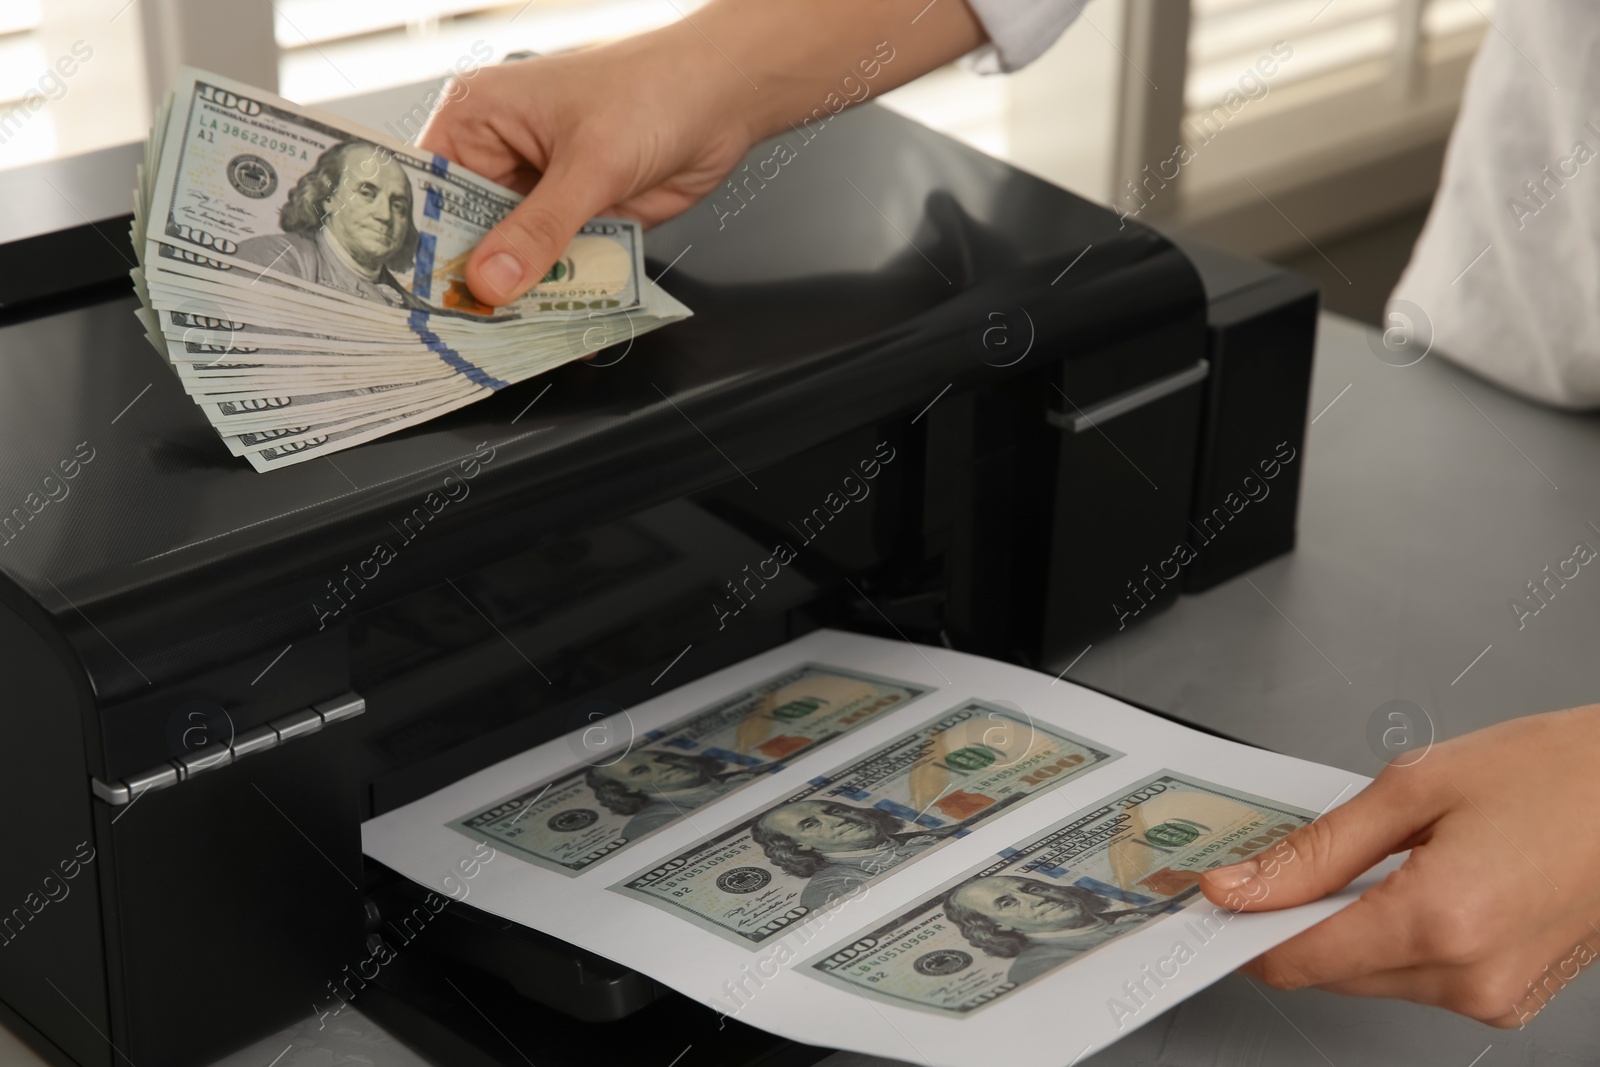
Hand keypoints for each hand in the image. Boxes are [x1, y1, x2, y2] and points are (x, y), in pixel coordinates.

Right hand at [419, 0, 987, 306]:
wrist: (725, 99)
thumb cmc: (655, 89)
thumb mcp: (591, 163)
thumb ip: (541, 229)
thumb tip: (492, 279)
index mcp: (479, 117)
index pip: (427, 189)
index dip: (421, 243)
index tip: (420, 295)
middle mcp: (502, 155)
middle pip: (467, 235)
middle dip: (475, 282)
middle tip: (466, 332)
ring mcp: (541, 193)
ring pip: (513, 260)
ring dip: (518, 298)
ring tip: (506, 342)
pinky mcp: (578, 221)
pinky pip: (557, 270)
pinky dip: (559, 298)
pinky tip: (553, 329)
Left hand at [1199, 706, 1599, 1026]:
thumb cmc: (1556, 775)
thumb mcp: (1414, 788)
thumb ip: (1317, 849)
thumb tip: (1244, 886)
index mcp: (1441, 921)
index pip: (1302, 958)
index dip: (1249, 930)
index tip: (1222, 899)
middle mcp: (1470, 975)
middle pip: (1332, 972)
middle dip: (1297, 921)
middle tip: (1290, 863)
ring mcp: (1495, 994)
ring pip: (1373, 977)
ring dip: (1351, 927)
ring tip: (1385, 857)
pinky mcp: (1510, 996)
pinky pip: (1420, 978)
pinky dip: (1397, 937)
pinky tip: (1417, 883)